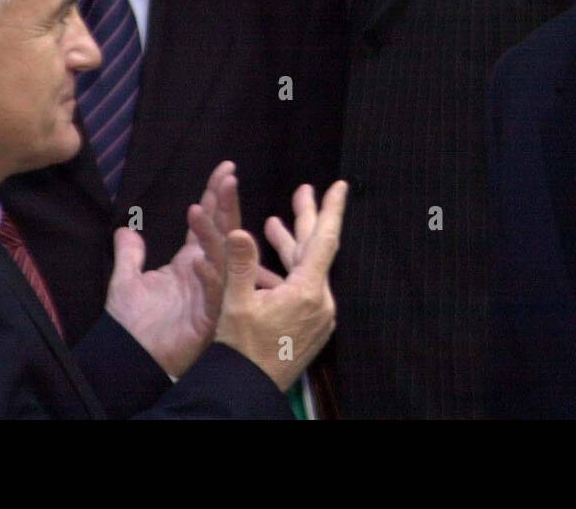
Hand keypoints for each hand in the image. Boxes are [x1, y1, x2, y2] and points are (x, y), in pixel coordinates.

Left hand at [103, 162, 231, 378]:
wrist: (129, 360)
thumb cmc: (131, 325)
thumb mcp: (126, 281)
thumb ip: (130, 255)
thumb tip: (126, 230)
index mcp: (190, 263)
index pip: (209, 223)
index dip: (215, 196)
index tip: (225, 170)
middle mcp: (206, 273)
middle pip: (223, 233)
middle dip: (226, 204)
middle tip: (229, 177)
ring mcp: (210, 294)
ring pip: (220, 258)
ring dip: (211, 234)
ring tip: (198, 208)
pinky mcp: (208, 319)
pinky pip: (214, 295)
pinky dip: (207, 278)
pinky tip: (198, 259)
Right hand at [215, 180, 346, 390]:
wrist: (246, 390)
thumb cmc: (241, 349)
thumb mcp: (235, 303)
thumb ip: (240, 264)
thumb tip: (240, 231)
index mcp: (307, 291)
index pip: (325, 240)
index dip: (331, 209)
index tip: (340, 185)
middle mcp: (321, 302)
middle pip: (315, 250)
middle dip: (306, 219)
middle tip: (302, 191)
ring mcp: (318, 316)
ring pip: (306, 271)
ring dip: (290, 248)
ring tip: (273, 223)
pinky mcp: (312, 328)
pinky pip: (303, 291)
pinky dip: (286, 275)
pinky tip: (264, 270)